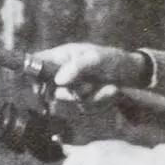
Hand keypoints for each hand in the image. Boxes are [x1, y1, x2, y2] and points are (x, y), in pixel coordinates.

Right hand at [33, 43, 147, 103]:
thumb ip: (78, 67)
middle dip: (73, 92)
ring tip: (109, 87)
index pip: (37, 62)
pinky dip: (100, 102)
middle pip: (51, 90)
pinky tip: (111, 92)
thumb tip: (59, 80)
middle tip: (90, 86)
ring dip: (92, 97)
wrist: (132, 73)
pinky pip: (84, 107)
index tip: (38, 87)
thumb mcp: (97, 58)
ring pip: (70, 102)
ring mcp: (72, 87)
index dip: (32, 75)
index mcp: (62, 56)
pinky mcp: (82, 100)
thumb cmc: (112, 59)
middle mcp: (63, 72)